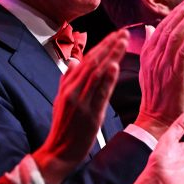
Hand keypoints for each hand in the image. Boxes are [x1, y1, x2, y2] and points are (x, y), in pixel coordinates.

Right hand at [33, 30, 127, 183]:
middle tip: (124, 32)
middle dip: (109, 46)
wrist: (59, 151)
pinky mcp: (90, 114)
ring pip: (97, 74)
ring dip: (111, 56)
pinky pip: (99, 94)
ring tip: (123, 41)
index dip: (102, 46)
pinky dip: (107, 79)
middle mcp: (73, 91)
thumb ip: (68, 80)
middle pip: (93, 63)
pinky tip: (114, 66)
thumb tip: (74, 61)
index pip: (86, 60)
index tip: (115, 35)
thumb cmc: (63, 127)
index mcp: (68, 86)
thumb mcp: (61, 100)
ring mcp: (81, 102)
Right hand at [134, 0, 183, 139]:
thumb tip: (150, 29)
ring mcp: (163, 67)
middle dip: (182, 12)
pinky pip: (183, 52)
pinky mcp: (175, 76)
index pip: (160, 29)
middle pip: (167, 29)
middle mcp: (153, 59)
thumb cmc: (156, 99)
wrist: (156, 122)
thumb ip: (150, 49)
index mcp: (147, 57)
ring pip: (175, 37)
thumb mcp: (149, 71)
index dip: (173, 14)